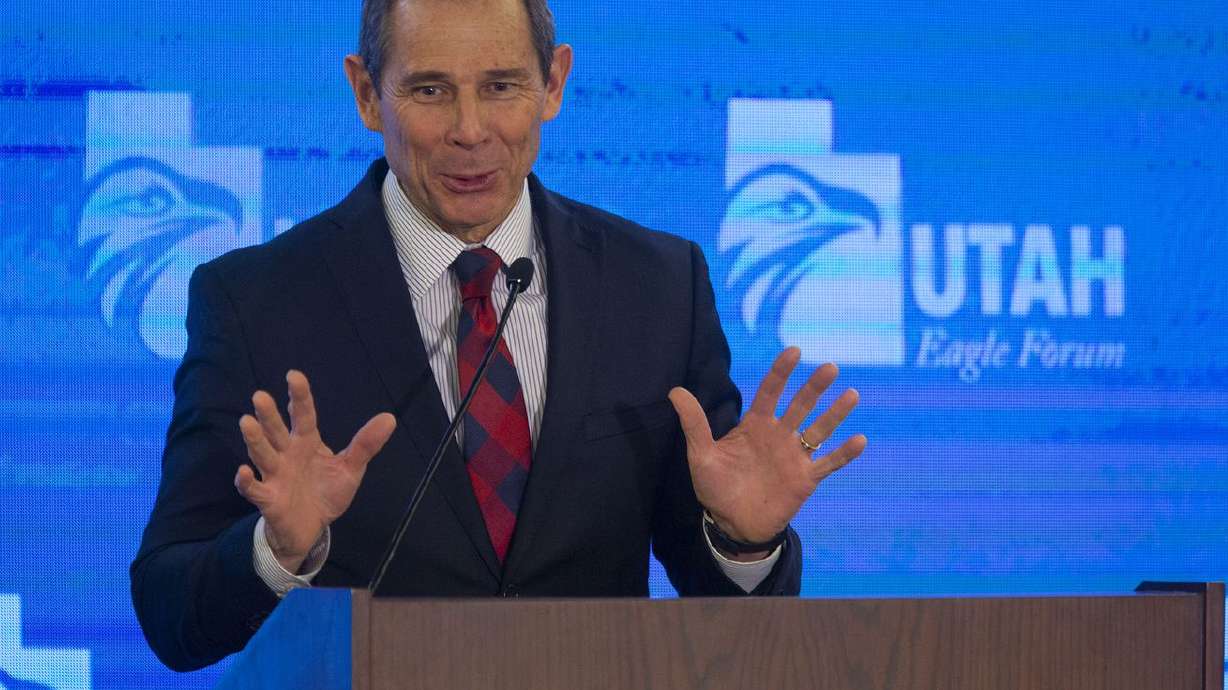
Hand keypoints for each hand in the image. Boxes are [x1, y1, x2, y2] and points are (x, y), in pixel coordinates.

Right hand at [233, 370, 395, 573]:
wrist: (312, 527)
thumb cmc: (326, 492)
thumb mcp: (350, 468)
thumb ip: (366, 444)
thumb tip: (390, 417)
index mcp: (307, 442)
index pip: (304, 416)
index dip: (299, 397)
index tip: (294, 375)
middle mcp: (287, 454)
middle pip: (276, 431)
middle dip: (269, 415)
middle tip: (260, 396)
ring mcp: (275, 475)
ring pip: (262, 454)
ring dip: (254, 440)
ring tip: (246, 422)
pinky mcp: (268, 499)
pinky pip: (254, 489)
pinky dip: (246, 481)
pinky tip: (243, 471)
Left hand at [668, 347, 865, 554]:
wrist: (732, 524)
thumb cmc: (716, 487)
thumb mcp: (701, 454)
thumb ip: (693, 423)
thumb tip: (674, 391)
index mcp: (755, 425)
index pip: (770, 392)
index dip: (781, 372)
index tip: (793, 351)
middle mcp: (779, 435)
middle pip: (800, 405)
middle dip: (814, 387)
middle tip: (830, 367)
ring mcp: (794, 456)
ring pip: (819, 430)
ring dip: (835, 413)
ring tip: (852, 394)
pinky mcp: (806, 479)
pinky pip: (829, 463)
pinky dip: (844, 453)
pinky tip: (860, 439)